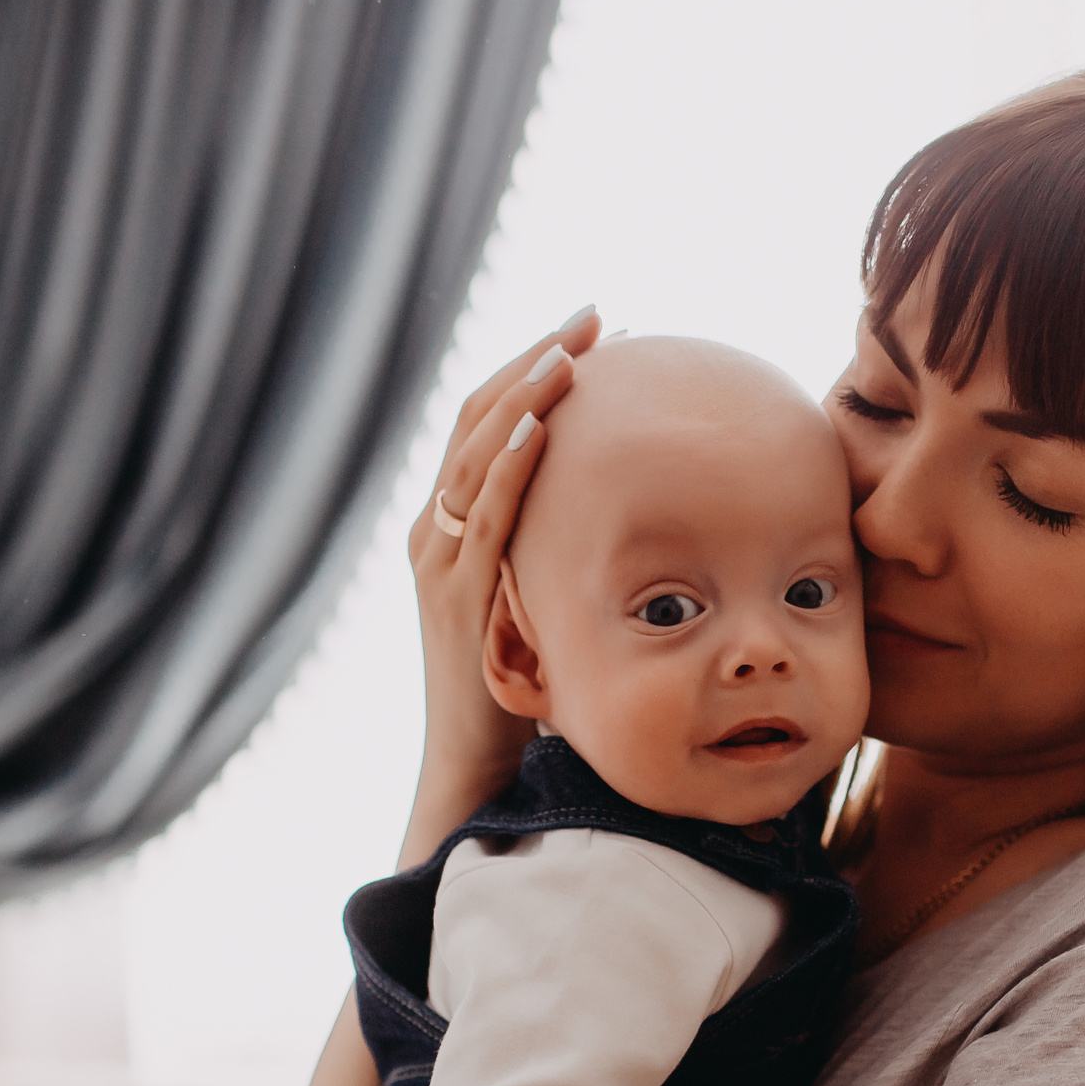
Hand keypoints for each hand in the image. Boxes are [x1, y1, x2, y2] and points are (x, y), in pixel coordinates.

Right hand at [397, 305, 603, 867]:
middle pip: (478, 417)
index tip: (599, 333)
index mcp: (454, 525)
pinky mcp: (454, 597)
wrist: (476, 769)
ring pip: (476, 453)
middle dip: (537, 359)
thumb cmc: (525, 693)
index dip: (539, 370)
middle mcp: (435, 531)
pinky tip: (545, 425)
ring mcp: (439, 562)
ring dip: (526, 394)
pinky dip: (509, 464)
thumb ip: (571, 554)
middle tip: (596, 316)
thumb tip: (649, 514)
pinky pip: (481, 515)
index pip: (491, 423)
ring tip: (573, 350)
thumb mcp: (548, 602)